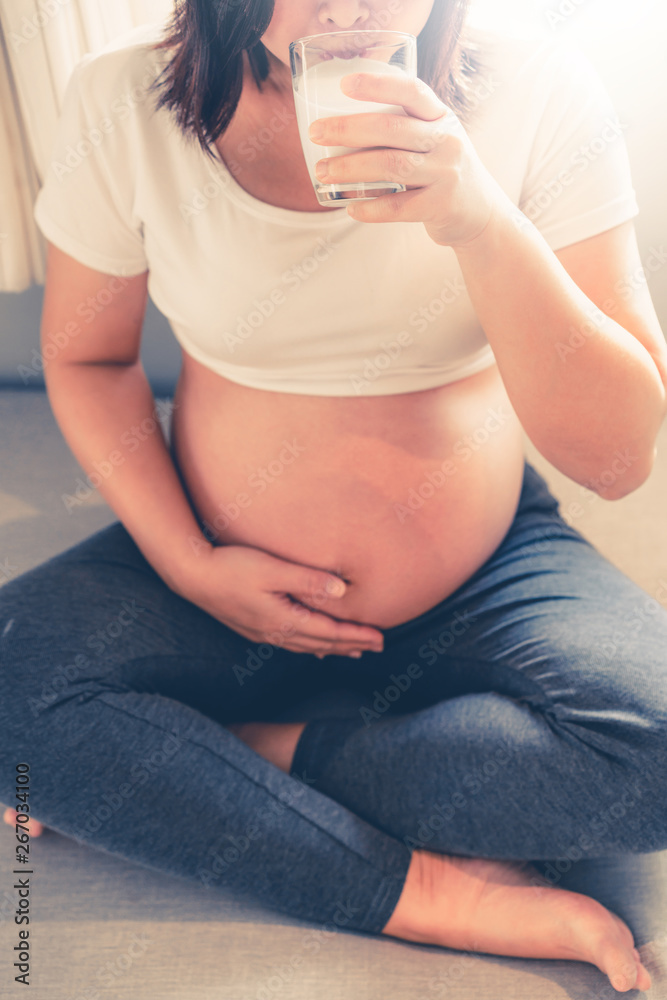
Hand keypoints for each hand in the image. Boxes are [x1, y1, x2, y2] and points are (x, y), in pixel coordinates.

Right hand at [176, 543, 383, 656]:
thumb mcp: (273, 569)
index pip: (329, 632)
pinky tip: (313, 647)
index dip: (356, 635)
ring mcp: (263, 632)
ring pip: (307, 646)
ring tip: (353, 650)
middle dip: (351, 645)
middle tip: (378, 646)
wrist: (193, 576)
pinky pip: (291, 643)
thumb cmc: (232, 566)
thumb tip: (342, 590)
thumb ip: (307, 580)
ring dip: (332, 648)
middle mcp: (275, 632)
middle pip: (321, 643)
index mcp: (284, 620)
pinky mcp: (253, 627)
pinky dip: (309, 646)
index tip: (380, 637)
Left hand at [309, 71, 504, 248]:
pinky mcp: (440, 205)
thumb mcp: (436, 140)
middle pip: (391, 128)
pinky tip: (350, 207)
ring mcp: (445, 173)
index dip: (377, 85)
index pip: (411, 91)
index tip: (345, 85)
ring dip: (351, 168)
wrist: (483, 214)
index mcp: (441, 117)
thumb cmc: (445, 173)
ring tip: (323, 173)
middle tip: (316, 134)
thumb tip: (342, 126)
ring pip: (391, 166)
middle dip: (348, 129)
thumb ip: (404, 129)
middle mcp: (446, 141)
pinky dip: (371, 208)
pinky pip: (399, 206)